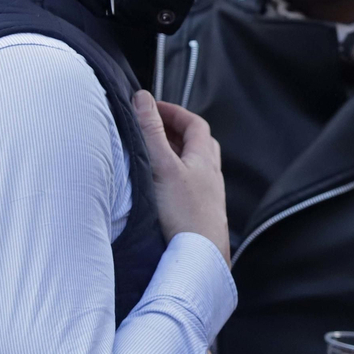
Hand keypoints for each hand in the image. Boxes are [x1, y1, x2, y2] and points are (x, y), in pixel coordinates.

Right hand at [132, 90, 229, 262]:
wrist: (201, 256)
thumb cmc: (184, 212)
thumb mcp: (162, 165)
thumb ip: (150, 131)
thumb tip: (141, 98)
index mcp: (204, 158)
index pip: (195, 124)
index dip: (175, 112)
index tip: (152, 108)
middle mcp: (211, 175)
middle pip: (199, 143)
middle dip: (176, 132)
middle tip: (152, 129)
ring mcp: (209, 196)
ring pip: (196, 167)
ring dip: (177, 156)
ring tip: (154, 157)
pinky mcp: (202, 215)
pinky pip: (191, 187)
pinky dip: (177, 178)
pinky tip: (162, 189)